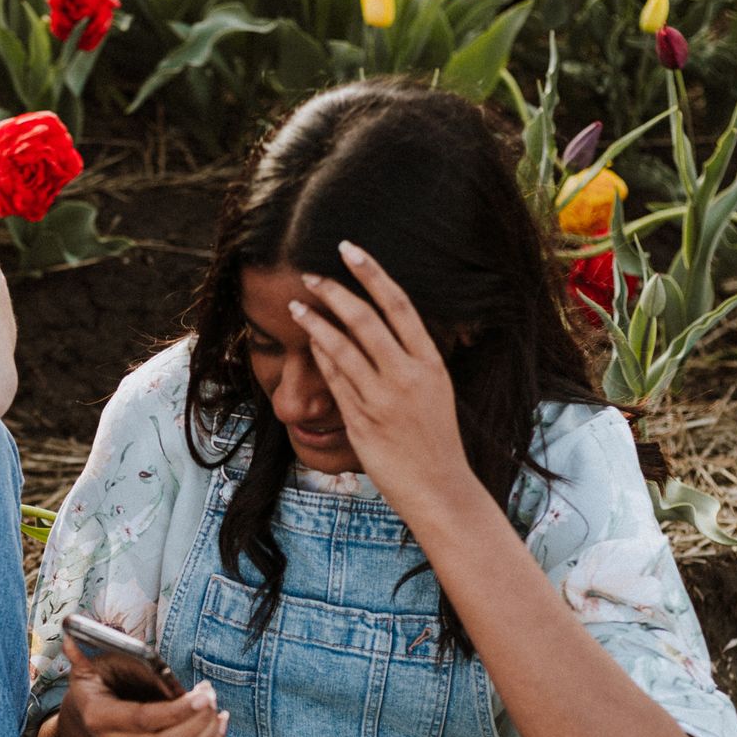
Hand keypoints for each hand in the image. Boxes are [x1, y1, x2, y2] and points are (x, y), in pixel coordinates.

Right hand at [61, 635, 227, 736]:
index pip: (143, 719)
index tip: (201, 695)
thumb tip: (70, 638)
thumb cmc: (95, 684)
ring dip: (205, 733)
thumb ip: (82, 654)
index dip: (175, 710)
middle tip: (210, 694)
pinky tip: (219, 724)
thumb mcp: (87, 667)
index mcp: (100, 718)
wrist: (89, 716)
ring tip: (216, 706)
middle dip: (196, 719)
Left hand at [290, 242, 476, 516]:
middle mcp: (407, 376)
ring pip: (341, 348)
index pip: (399, 304)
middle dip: (333, 291)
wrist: (440, 488)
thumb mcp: (436, 389)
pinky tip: (309, 342)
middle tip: (311, 275)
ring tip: (297, 305)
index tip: (350, 249)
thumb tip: (383, 326)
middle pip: (364, 319)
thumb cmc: (435, 438)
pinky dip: (321, 357)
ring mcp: (383, 400)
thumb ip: (411, 359)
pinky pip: (335, 381)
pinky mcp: (362, 422)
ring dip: (315, 322)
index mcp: (430, 362)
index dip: (372, 272)